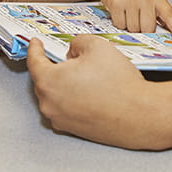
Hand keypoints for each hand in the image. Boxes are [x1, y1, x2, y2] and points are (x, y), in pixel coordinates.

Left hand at [27, 35, 153, 146]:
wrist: (137, 114)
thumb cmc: (118, 84)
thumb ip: (78, 41)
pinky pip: (68, 109)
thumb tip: (73, 49)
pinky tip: (96, 93)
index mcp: (49, 81)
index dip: (35, 49)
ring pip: (57, 95)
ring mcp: (60, 119)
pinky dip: (76, 100)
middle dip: (58, 67)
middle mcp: (49, 103)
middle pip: (45, 79)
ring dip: (68, 85)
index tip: (35, 44)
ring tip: (93, 78)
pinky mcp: (73, 130)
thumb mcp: (98, 46)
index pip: (34, 61)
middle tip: (76, 59)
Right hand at [95, 0, 171, 40]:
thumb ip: (158, 13)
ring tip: (128, 13)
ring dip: (129, 26)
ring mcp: (131, 0)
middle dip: (142, 29)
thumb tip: (167, 31)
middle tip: (138, 20)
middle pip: (148, 28)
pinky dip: (119, 22)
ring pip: (133, 28)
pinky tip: (120, 12)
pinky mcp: (117, 3)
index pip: (170, 14)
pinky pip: (120, 25)